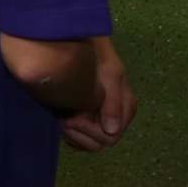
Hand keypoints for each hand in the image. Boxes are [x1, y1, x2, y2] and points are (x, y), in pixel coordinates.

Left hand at [61, 38, 136, 152]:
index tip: (73, 116)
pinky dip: (71, 135)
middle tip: (64, 118)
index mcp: (126, 108)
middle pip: (101, 142)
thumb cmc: (97, 55)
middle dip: (81, 133)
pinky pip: (81, 139)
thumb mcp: (109, 74)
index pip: (111, 136)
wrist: (77, 42)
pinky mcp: (86, 117)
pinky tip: (61, 122)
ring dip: (75, 136)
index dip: (91, 131)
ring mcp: (101, 118)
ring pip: (90, 144)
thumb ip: (113, 102)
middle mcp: (115, 117)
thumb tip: (111, 131)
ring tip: (62, 119)